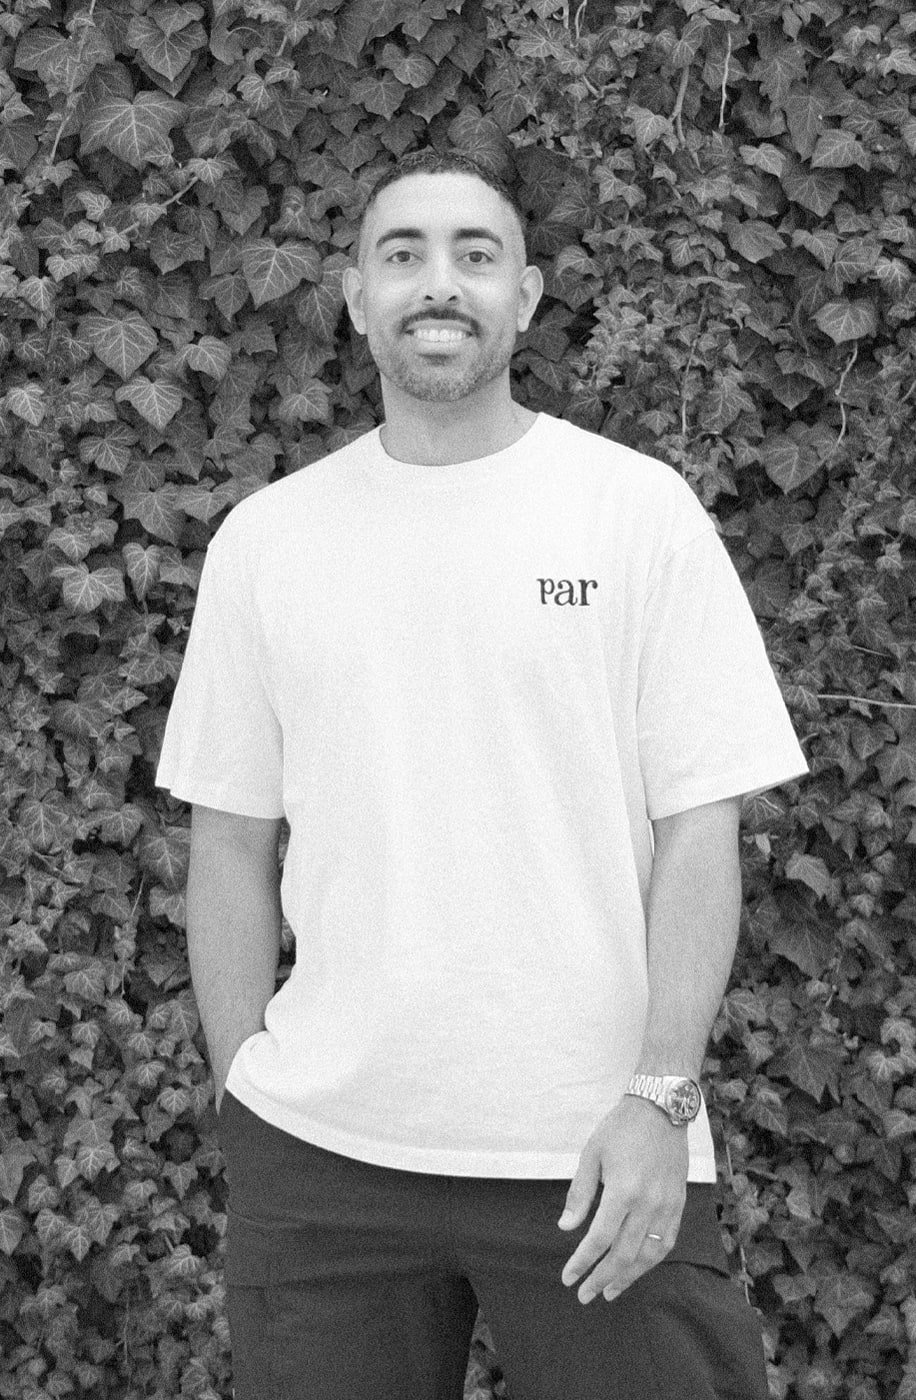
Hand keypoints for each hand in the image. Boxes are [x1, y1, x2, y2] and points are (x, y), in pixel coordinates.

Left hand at [558, 1095, 688, 1304]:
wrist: (661, 1108)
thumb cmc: (621, 1128)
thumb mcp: (591, 1154)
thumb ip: (580, 1193)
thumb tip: (567, 1227)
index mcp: (623, 1191)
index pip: (599, 1239)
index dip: (582, 1262)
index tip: (568, 1277)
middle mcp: (648, 1203)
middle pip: (624, 1254)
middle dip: (602, 1278)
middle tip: (585, 1295)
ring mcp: (667, 1205)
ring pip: (649, 1254)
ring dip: (629, 1276)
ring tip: (611, 1290)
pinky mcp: (679, 1203)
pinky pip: (668, 1241)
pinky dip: (651, 1259)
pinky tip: (638, 1267)